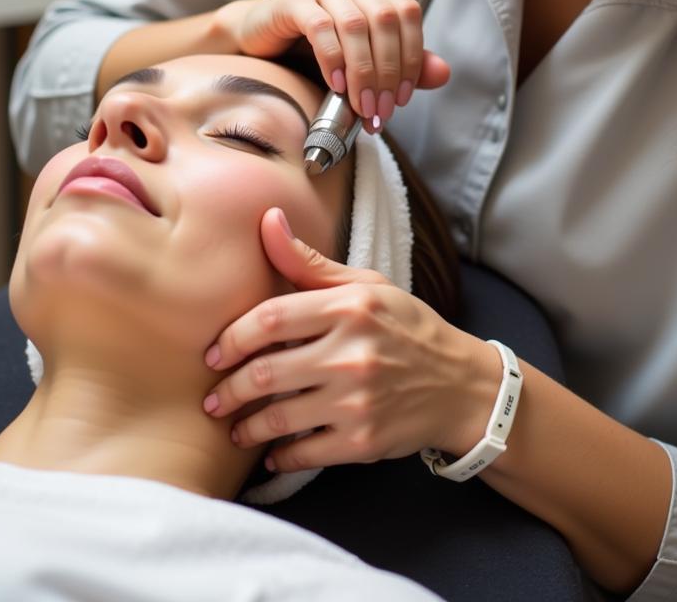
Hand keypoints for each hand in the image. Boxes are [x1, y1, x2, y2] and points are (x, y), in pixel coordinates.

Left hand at [201, 208, 496, 472]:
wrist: (462, 386)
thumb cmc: (406, 328)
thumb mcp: (366, 286)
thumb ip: (309, 263)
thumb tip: (267, 220)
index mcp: (349, 307)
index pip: (270, 319)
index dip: (231, 338)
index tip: (213, 353)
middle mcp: (351, 353)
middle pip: (265, 372)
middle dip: (229, 389)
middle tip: (214, 398)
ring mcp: (357, 400)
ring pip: (278, 418)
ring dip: (246, 427)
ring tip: (235, 428)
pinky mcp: (363, 441)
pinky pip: (304, 452)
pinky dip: (280, 456)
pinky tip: (271, 453)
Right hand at [216, 0, 449, 126]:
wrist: (262, 37)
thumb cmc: (314, 47)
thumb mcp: (363, 58)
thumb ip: (402, 64)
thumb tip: (443, 74)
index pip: (408, 14)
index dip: (411, 57)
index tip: (402, 98)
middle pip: (384, 21)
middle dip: (388, 72)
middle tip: (380, 110)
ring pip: (354, 25)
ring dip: (362, 72)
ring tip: (361, 105)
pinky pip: (320, 28)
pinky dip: (332, 60)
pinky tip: (336, 85)